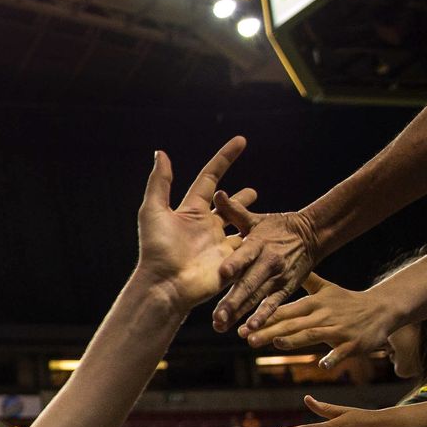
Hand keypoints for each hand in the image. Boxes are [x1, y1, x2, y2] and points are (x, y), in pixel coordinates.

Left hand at [133, 138, 248, 312]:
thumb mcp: (153, 211)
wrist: (166, 286)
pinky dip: (259, 240)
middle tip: (254, 191)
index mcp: (190, 211)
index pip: (210, 178)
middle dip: (240, 198)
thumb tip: (160, 153)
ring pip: (241, 225)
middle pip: (227, 205)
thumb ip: (160, 182)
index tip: (241, 141)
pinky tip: (273, 236)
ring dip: (253, 217)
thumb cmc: (157, 249)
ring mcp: (220, 244)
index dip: (225, 159)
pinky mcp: (231, 262)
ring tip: (265, 213)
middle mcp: (206, 226)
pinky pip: (248, 247)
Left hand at [210, 200, 320, 332]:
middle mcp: (268, 263)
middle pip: (248, 283)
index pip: (245, 254)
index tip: (222, 273)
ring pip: (257, 298)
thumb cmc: (276, 227)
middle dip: (233, 301)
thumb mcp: (255, 219)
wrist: (311, 235)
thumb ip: (234, 211)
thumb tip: (217, 193)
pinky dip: (263, 317)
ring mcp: (277, 278)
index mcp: (258, 244)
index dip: (235, 263)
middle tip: (217, 317)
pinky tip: (250, 330)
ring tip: (225, 327)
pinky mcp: (285, 288)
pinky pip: (273, 305)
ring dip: (241, 313)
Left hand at [241, 278, 395, 367]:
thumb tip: (282, 267)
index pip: (283, 311)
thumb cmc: (348, 301)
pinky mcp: (354, 343)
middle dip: (269, 331)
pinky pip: (342, 351)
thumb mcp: (326, 288)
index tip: (241, 328)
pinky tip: (322, 364)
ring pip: (313, 334)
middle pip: (293, 324)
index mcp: (314, 303)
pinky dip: (333, 357)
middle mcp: (323, 315)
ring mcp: (339, 329)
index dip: (262, 319)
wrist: (382, 309)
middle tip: (247, 338)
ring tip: (276, 343)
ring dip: (294, 340)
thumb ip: (305, 282)